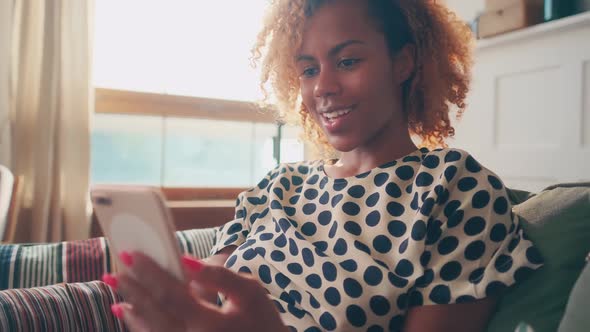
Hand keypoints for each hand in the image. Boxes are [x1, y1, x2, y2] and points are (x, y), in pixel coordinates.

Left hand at [102, 252, 288, 331]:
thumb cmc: (262, 321)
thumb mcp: (251, 292)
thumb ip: (219, 276)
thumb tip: (186, 260)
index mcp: (209, 324)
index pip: (170, 294)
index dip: (149, 272)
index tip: (131, 254)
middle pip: (153, 313)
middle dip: (132, 290)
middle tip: (112, 272)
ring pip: (151, 331)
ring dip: (132, 312)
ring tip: (115, 295)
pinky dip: (141, 326)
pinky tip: (131, 314)